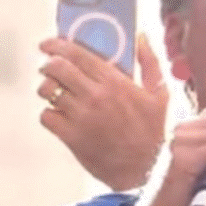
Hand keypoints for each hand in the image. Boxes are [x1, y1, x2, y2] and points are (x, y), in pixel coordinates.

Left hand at [37, 33, 168, 190]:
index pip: (76, 54)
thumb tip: (141, 37)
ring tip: (54, 92)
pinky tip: (59, 115)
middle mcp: (95, 96)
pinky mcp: (72, 137)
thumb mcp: (159, 93)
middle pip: (56, 68)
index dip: (57, 45)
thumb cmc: (154, 130)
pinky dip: (48, 114)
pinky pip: (46, 116)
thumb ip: (149, 61)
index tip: (48, 44)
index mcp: (115, 81)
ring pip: (47, 91)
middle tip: (48, 67)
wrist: (147, 168)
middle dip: (47, 65)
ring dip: (47, 88)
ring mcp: (81, 117)